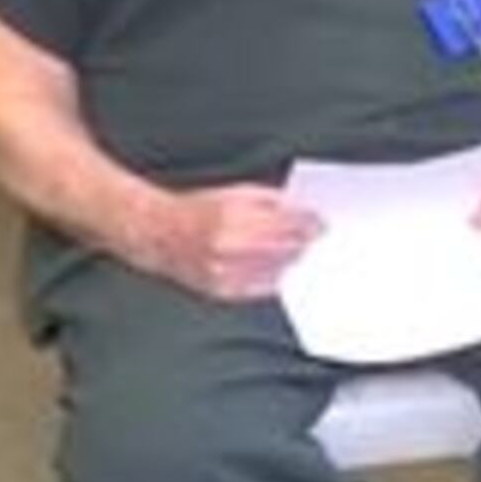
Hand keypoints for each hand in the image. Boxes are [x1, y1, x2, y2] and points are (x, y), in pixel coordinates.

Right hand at [139, 184, 322, 301]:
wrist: (159, 234)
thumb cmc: (199, 209)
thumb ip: (272, 201)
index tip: (321, 224)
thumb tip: (302, 210)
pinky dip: (274, 277)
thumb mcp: (237, 192)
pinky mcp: (222, 289)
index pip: (287, 225)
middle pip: (286, 249)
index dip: (309, 224)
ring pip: (277, 270)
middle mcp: (230, 247)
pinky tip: (278, 267)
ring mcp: (225, 272)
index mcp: (234, 218)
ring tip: (297, 251)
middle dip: (304, 243)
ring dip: (291, 261)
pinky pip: (261, 287)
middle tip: (314, 238)